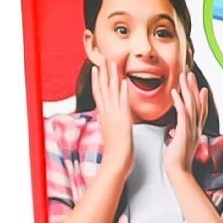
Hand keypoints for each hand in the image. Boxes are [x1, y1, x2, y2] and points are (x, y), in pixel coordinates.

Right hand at [91, 58, 133, 175]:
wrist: (116, 164)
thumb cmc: (117, 151)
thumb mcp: (112, 132)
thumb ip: (111, 123)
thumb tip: (111, 119)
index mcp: (105, 116)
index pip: (100, 93)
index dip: (98, 79)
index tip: (98, 67)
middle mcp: (107, 113)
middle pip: (103, 88)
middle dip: (103, 72)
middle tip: (103, 58)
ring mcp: (114, 116)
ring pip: (111, 92)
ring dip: (112, 76)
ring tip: (112, 62)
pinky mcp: (123, 120)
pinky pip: (122, 102)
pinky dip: (122, 91)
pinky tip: (123, 80)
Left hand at [164, 70, 209, 183]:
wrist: (178, 172)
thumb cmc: (176, 161)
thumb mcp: (180, 144)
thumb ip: (180, 135)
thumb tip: (176, 130)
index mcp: (195, 131)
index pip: (200, 111)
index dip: (201, 98)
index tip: (201, 87)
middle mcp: (196, 128)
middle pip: (197, 103)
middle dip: (193, 87)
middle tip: (190, 74)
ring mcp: (191, 129)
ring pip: (191, 104)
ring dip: (187, 89)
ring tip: (183, 76)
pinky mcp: (184, 131)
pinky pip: (182, 113)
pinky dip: (179, 101)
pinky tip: (175, 92)